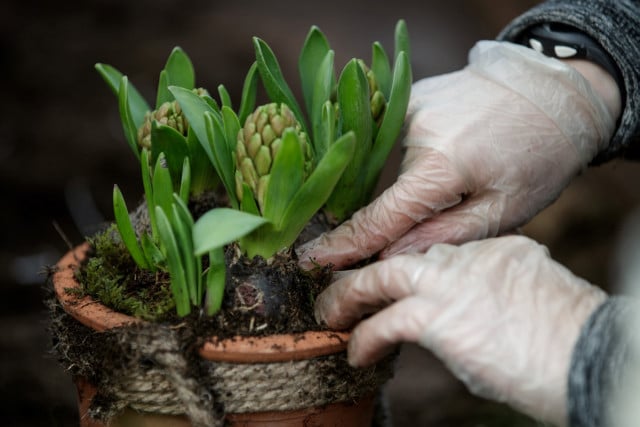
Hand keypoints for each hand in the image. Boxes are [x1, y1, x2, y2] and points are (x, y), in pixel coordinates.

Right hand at [298, 41, 616, 269]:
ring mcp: (410, 107)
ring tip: (469, 171)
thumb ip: (442, 236)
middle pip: (392, 195)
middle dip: (412, 213)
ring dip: (420, 182)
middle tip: (459, 206)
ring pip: (398, 168)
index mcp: (441, 166)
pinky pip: (403, 141)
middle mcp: (414, 131)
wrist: (556, 91)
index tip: (314, 261)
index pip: (380, 218)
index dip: (347, 245)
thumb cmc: (540, 157)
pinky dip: (423, 156)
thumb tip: (389, 257)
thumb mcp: (504, 210)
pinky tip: (457, 149)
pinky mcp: (413, 96)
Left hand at [315, 235, 606, 425]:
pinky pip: (384, 323)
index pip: (437, 247)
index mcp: (493, 246)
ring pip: (380, 277)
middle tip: (343, 285)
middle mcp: (466, 254)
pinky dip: (365, 337)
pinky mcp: (435, 314)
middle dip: (367, 271)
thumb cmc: (566, 336)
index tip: (390, 279)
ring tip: (331, 313)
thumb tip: (470, 310)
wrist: (584, 352)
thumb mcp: (531, 295)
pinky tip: (358, 352)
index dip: (408, 264)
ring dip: (349, 296)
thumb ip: (493, 290)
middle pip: (401, 253)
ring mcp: (447, 281)